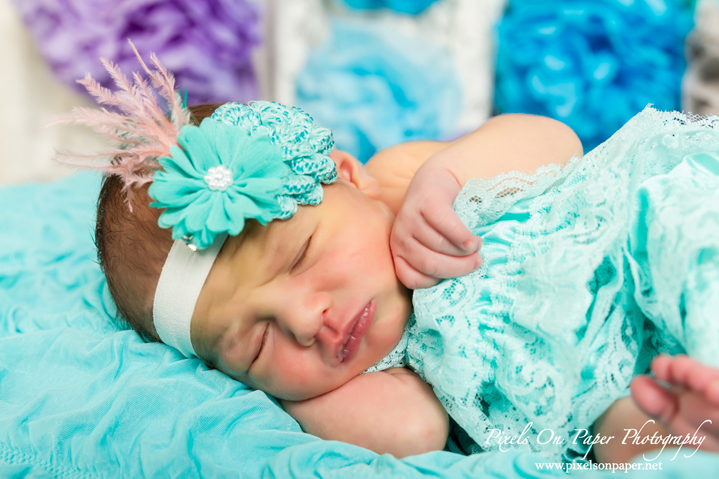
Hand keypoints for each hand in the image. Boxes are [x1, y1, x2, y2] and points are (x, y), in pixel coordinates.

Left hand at [390, 158, 482, 288]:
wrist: (438, 181)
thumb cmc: (439, 223)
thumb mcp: (433, 247)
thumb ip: (438, 264)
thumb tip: (458, 290)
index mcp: (399, 253)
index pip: (413, 279)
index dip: (438, 282)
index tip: (455, 278)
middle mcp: (400, 237)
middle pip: (429, 263)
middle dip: (458, 268)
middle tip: (476, 263)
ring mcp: (409, 217)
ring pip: (440, 245)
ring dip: (465, 251)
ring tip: (477, 247)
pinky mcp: (425, 201)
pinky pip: (447, 226)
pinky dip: (463, 237)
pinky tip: (474, 240)